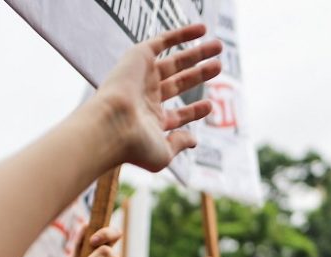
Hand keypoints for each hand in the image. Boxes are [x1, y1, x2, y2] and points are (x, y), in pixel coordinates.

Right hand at [91, 24, 222, 171]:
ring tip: (219, 47)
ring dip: (197, 53)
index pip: (176, 115)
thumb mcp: (163, 153)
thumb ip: (179, 144)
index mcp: (150, 121)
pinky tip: (202, 29)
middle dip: (198, 75)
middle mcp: (146, 98)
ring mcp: (142, 77)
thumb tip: (194, 140)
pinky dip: (182, 34)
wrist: (111, 125)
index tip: (210, 105)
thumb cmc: (134, 146)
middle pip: (178, 83)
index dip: (193, 110)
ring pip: (174, 62)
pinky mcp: (138, 58)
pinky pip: (162, 41)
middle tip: (218, 67)